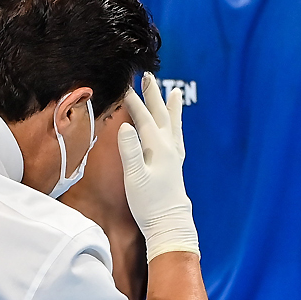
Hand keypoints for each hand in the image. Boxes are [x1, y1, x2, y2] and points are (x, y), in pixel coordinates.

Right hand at [119, 73, 198, 261]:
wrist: (169, 223)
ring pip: (172, 124)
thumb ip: (130, 151)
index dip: (133, 102)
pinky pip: (176, 136)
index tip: (124, 85)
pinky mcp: (175, 164)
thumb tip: (124, 125)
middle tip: (148, 76)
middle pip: (160, 115)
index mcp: (157, 148)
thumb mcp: (135, 177)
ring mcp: (174, 155)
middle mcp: (168, 147)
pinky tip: (173, 126)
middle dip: (153, 95)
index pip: (143, 118)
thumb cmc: (149, 203)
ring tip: (174, 92)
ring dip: (170, 107)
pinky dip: (175, 125)